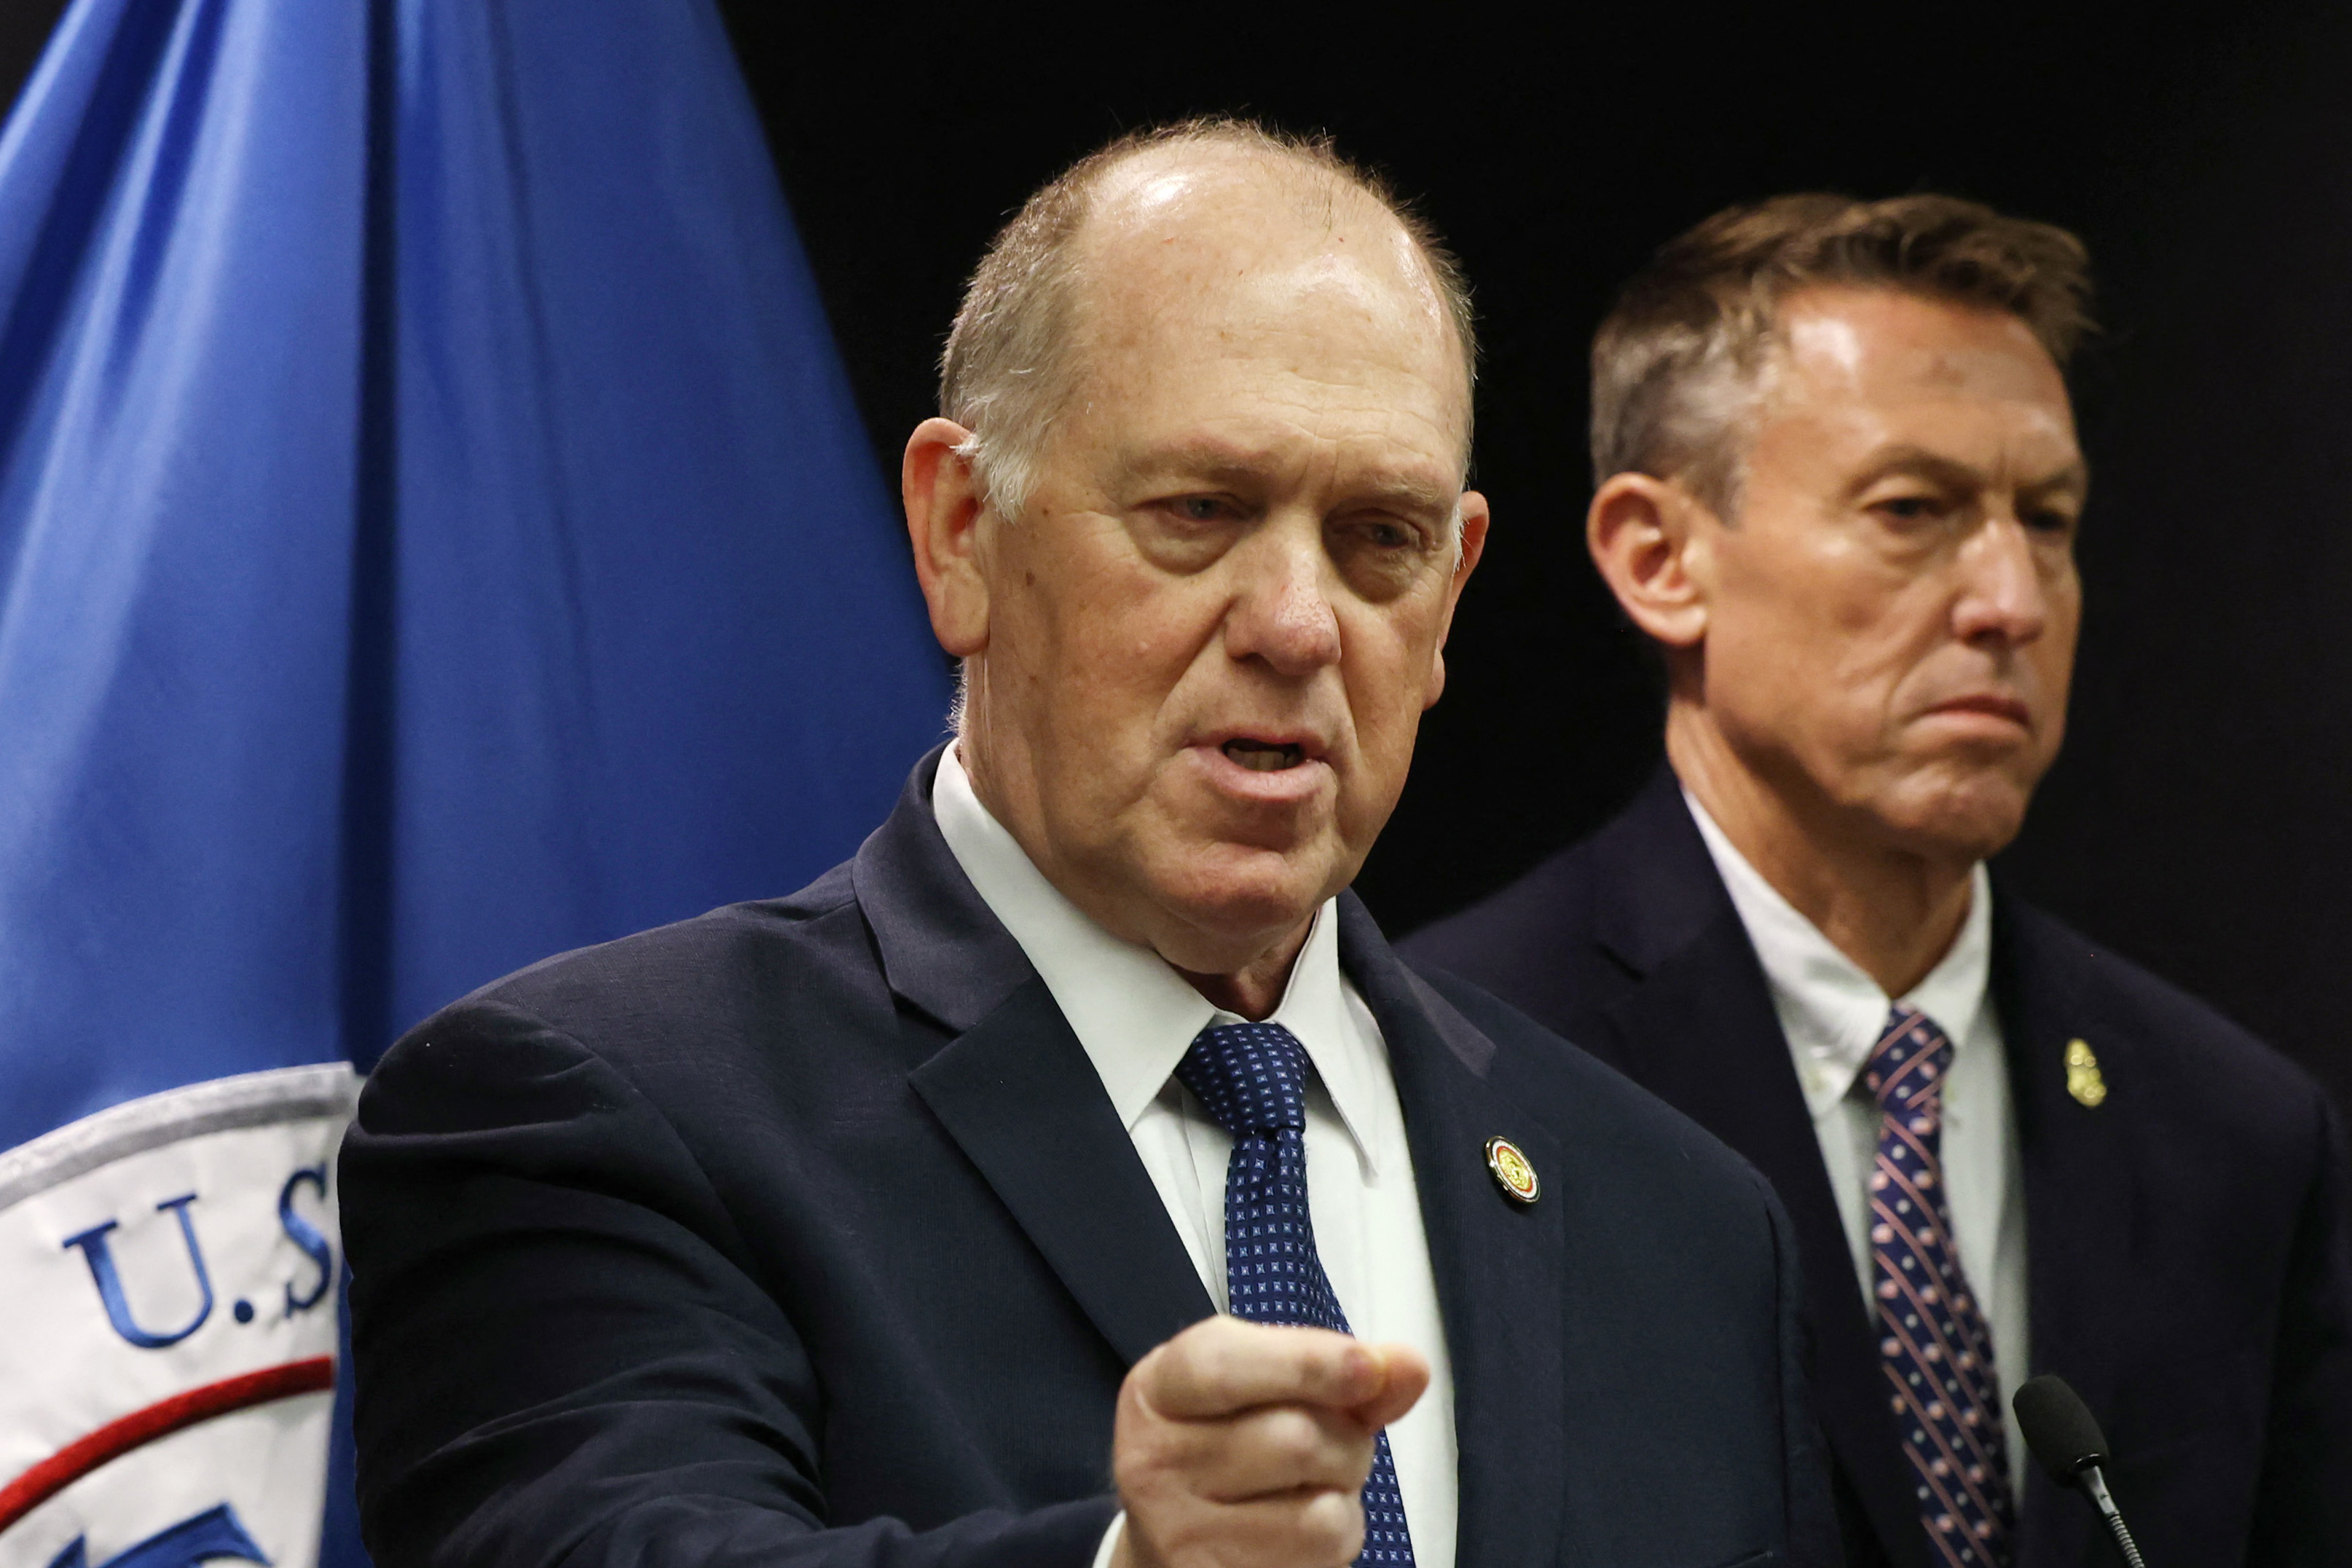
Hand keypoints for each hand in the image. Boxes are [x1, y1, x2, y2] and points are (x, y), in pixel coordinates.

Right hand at [1108, 1316, 1429, 1567]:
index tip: (1370, 1367)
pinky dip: (1334, 1542)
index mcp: (1159, 1388)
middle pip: (1295, 1438)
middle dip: (1345, 1439)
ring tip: (1310, 1489)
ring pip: (1320, 1513)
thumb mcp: (1262, 1387)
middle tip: (1330, 1442)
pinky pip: (1319, 1559)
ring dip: (1343, 1498)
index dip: (1307, 1364)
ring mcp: (1179, 1536)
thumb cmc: (1228, 1445)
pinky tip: (1298, 1533)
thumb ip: (1333, 1372)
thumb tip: (1408, 1367)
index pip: (1227, 1367)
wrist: (1172, 1537)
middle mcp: (1153, 1461)